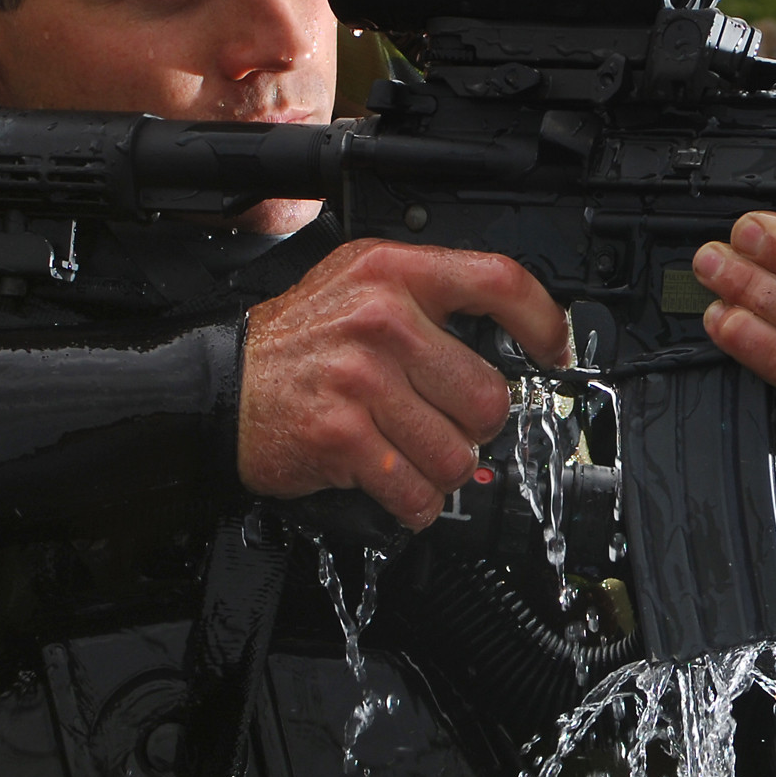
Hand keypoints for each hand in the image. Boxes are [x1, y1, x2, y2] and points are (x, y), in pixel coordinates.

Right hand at [238, 241, 567, 526]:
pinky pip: (417, 491)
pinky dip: (414, 504)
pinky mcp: (343, 436)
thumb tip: (512, 342)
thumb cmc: (297, 344)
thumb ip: (428, 301)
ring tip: (407, 453)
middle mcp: (381, 319)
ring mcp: (361, 379)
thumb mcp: (358, 286)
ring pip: (459, 454)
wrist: (220, 384)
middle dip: (473, 427)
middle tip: (440, 424)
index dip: (543, 321)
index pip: (498, 280)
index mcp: (393, 272)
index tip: (556, 351)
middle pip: (489, 395)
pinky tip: (394, 486)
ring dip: (442, 470)